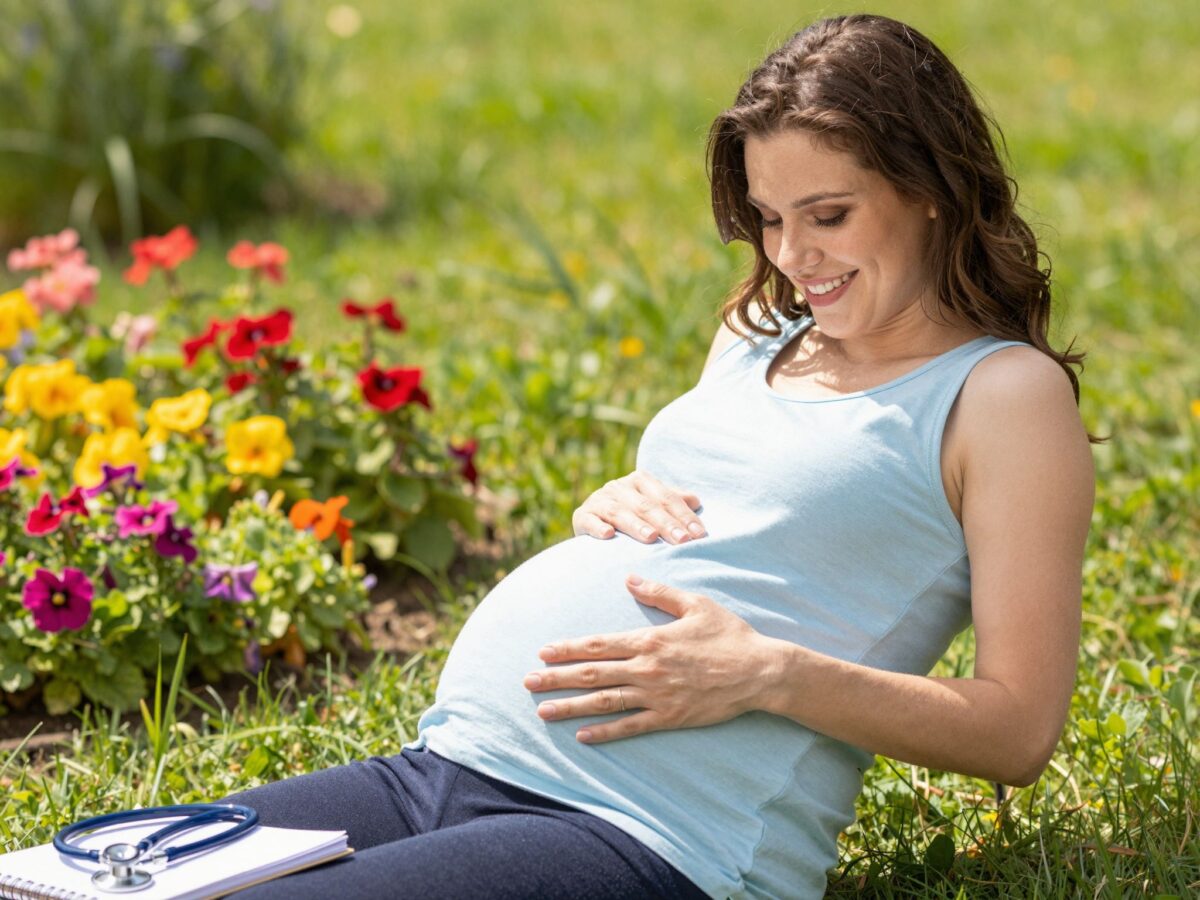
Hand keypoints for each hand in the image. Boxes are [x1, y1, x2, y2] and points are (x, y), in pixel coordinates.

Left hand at [523, 575, 777, 742]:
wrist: (759, 671)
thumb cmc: (728, 634)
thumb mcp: (695, 604)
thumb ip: (659, 592)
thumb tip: (628, 577)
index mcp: (650, 639)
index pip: (599, 644)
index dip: (568, 648)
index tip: (542, 652)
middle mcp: (647, 668)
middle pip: (592, 673)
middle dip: (556, 678)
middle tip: (526, 683)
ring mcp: (657, 696)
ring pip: (604, 702)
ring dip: (571, 707)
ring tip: (543, 712)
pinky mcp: (670, 717)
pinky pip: (631, 727)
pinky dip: (605, 732)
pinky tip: (583, 737)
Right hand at [571, 470, 705, 544]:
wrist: (594, 525)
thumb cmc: (632, 517)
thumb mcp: (653, 507)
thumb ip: (673, 502)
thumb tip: (696, 501)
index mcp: (640, 481)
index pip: (667, 498)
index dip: (684, 515)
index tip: (699, 534)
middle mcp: (619, 486)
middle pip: (646, 505)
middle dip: (666, 523)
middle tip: (682, 540)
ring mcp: (599, 500)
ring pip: (619, 512)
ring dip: (635, 525)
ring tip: (651, 538)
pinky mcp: (582, 516)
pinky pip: (589, 520)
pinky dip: (597, 527)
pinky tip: (608, 535)